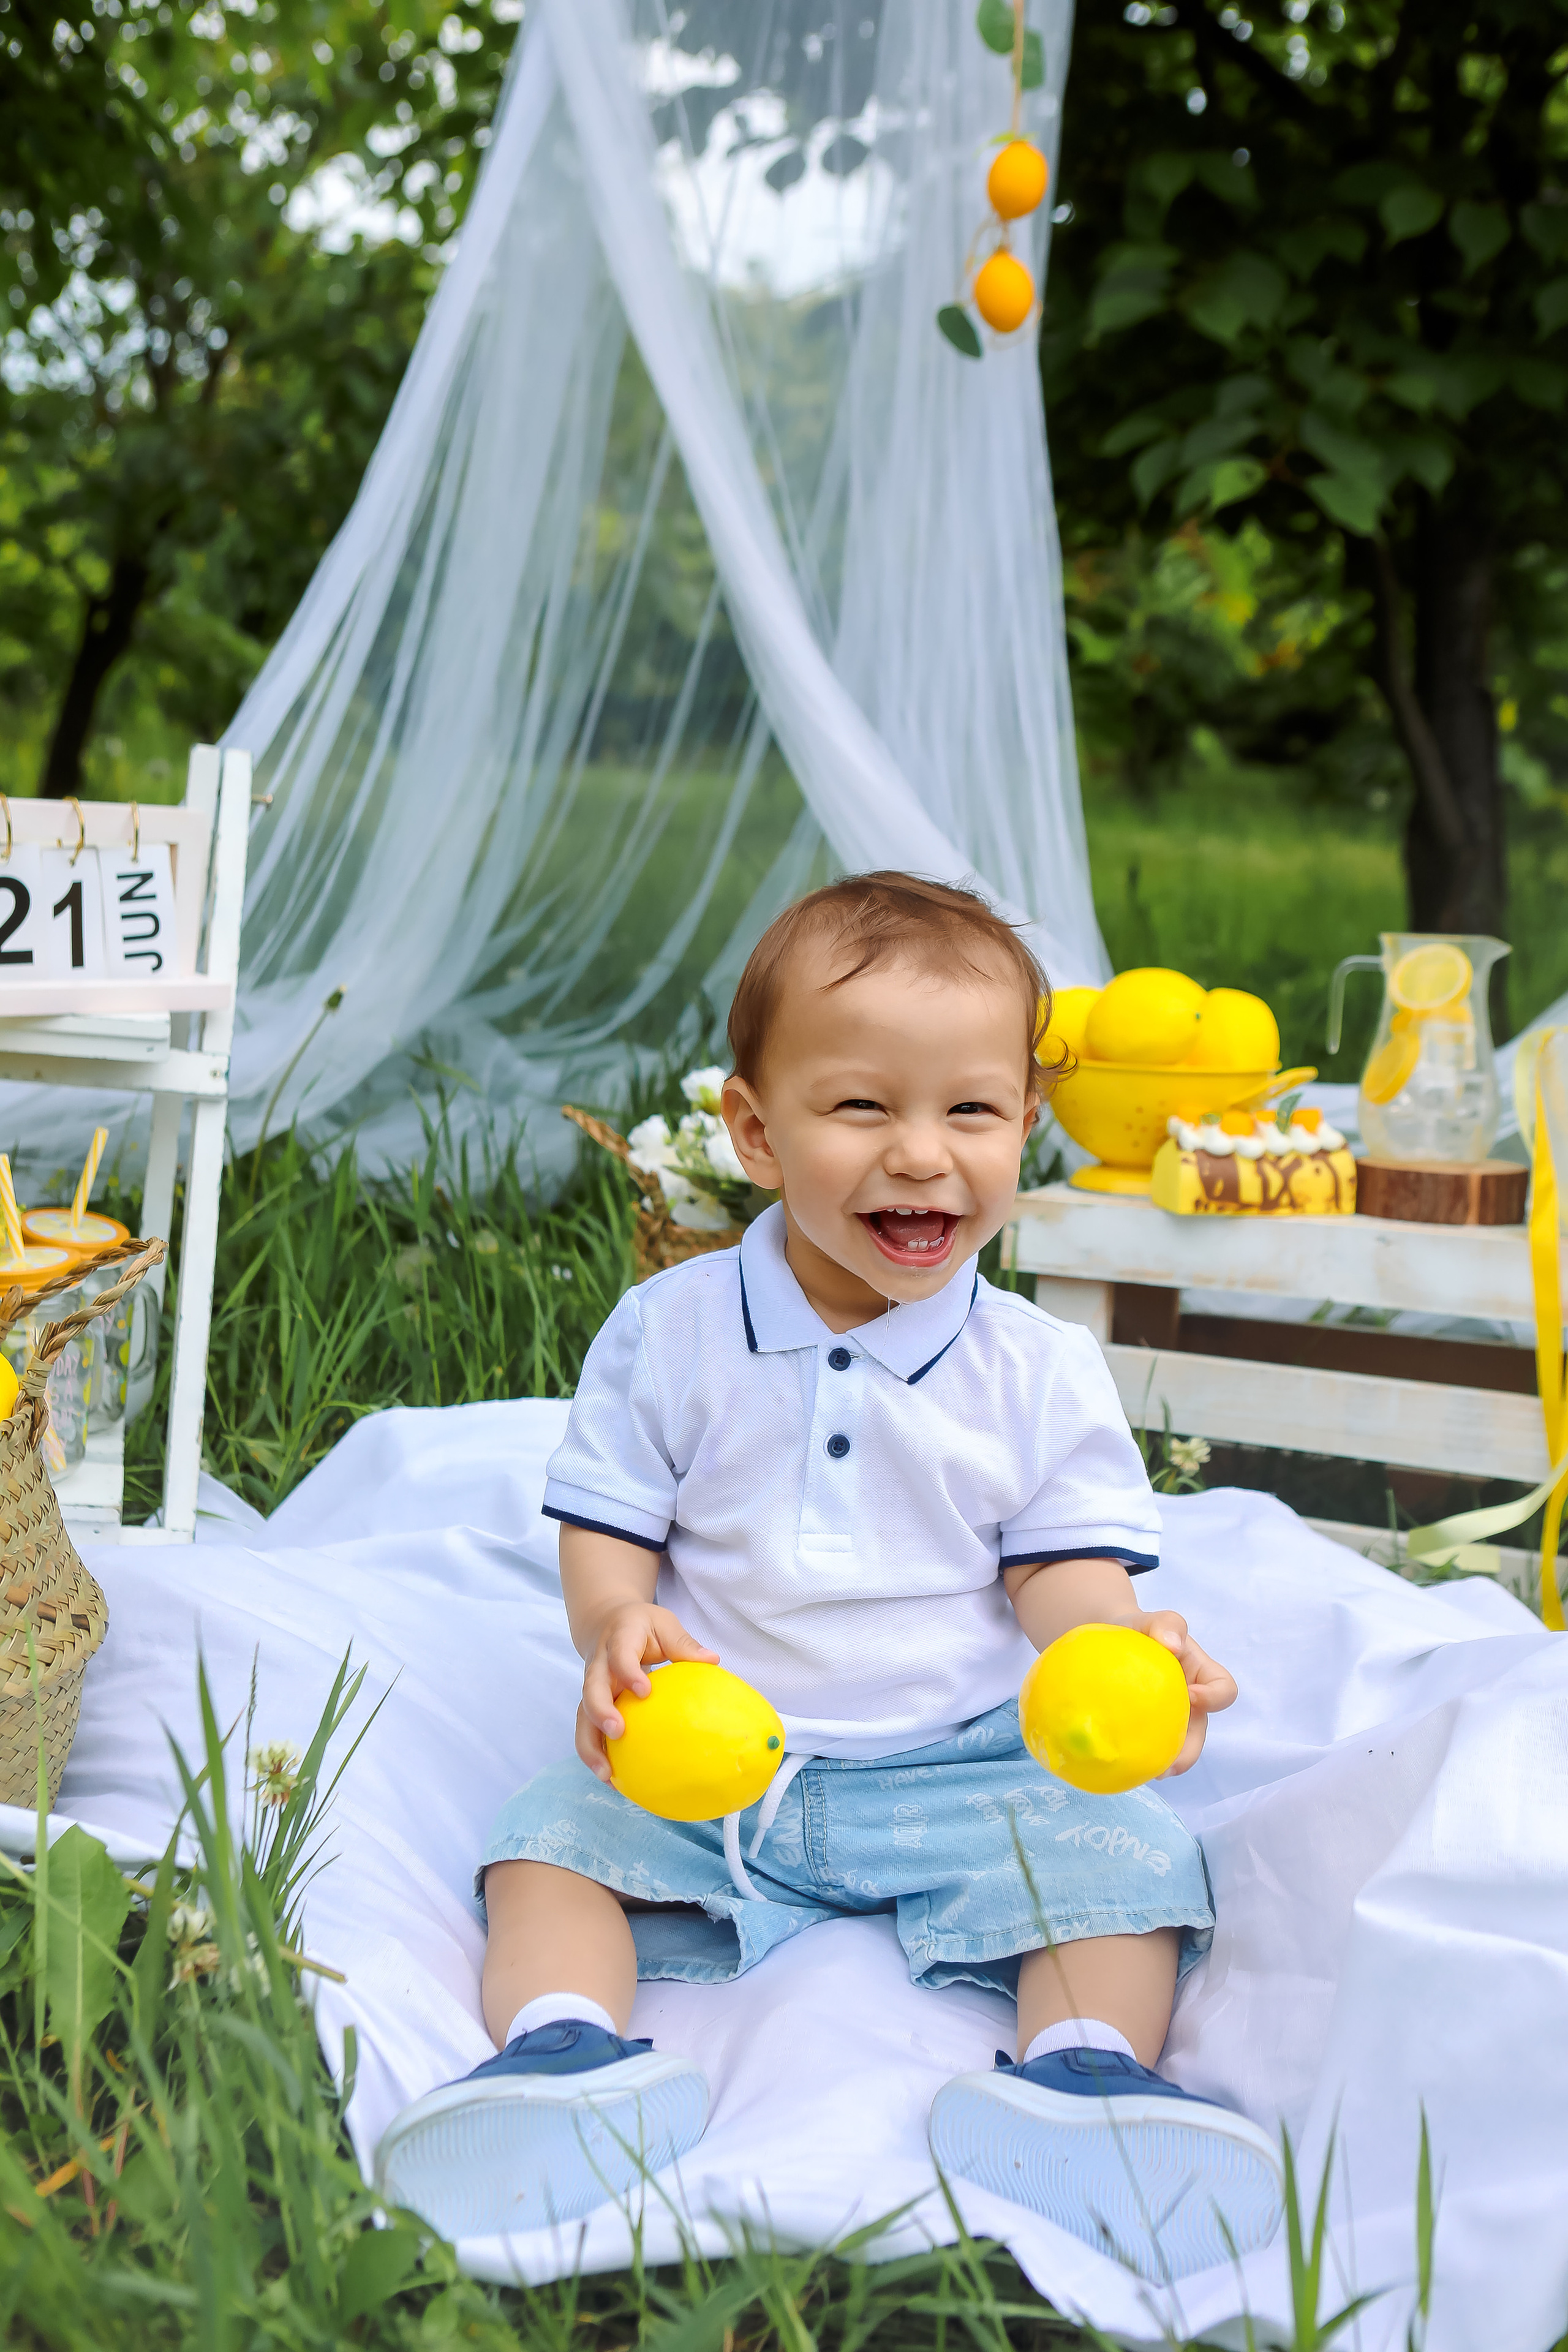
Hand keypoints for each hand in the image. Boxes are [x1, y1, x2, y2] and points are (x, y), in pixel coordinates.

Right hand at [576, 1602, 717, 1781]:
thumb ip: (683, 1643)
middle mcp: (599, 1664)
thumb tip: (713, 1660)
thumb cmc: (642, 1626)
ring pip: (582, 1716)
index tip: (644, 1690)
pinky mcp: (591, 1704)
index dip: (628, 1672)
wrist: (605, 1622)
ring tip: (606, 1774)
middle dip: (600, 1711)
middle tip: (618, 1732)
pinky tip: (614, 1779)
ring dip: (591, 1745)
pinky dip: (596, 1754)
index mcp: (619, 1638)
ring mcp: (592, 1686)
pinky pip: (588, 1730)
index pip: (619, 1654)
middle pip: (591, 1688)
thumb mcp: (664, 1623)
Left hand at [1135, 1608, 1236, 1776]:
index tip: (1191, 1695)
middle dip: (1189, 1752)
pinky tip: (1123, 1764)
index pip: (1224, 1689)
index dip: (1215, 1697)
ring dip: (1165, 1764)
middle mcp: (1188, 1703)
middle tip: (1168, 1764)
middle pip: (1199, 1733)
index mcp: (1199, 1675)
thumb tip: (1172, 1644)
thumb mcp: (1151, 1620)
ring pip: (1175, 1750)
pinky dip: (1140, 1760)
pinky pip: (1148, 1750)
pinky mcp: (1144, 1732)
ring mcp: (1167, 1720)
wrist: (1107, 1640)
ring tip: (1147, 1772)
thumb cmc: (1137, 1629)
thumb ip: (1166, 1624)